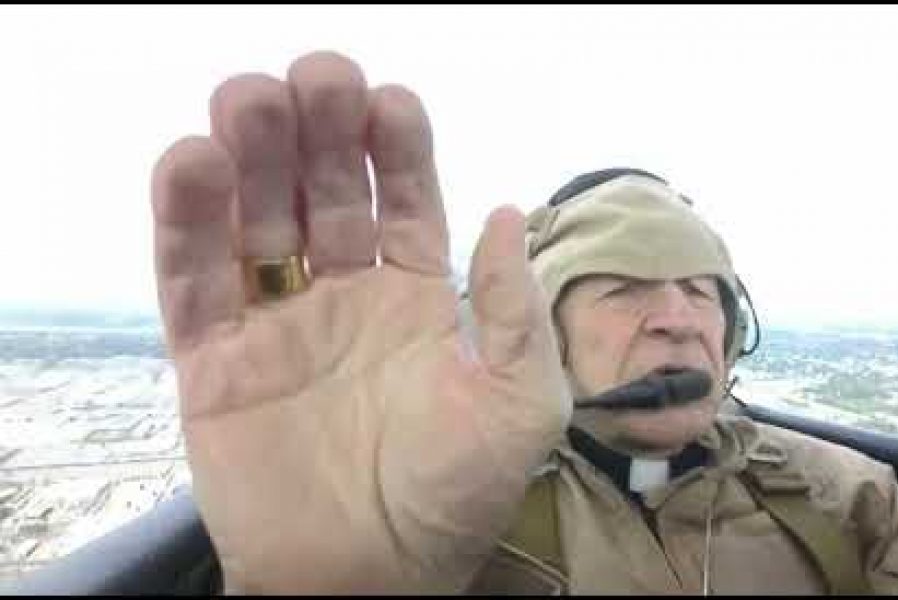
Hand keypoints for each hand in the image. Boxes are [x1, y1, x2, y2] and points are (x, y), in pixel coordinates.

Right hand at [150, 51, 570, 592]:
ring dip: (248, 155)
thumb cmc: (455, 498)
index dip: (398, 146)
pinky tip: (190, 165)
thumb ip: (518, 311)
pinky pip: (192, 282)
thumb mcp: (521, 404)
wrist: (371, 581)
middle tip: (313, 77)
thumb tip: (506, 211)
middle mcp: (344, 297)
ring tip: (247, 101)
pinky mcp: (214, 362)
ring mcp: (276, 324)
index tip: (389, 99)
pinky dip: (184, 222)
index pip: (405, 197)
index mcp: (418, 298)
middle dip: (318, 130)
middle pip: (323, 190)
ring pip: (253, 219)